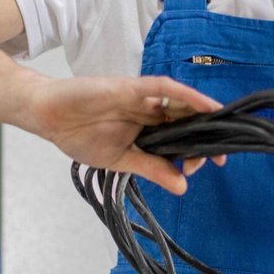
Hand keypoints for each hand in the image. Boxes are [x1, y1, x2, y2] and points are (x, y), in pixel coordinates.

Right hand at [21, 74, 226, 194]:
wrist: (49, 117)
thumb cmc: (80, 136)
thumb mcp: (120, 160)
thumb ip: (152, 168)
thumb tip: (182, 186)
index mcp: (147, 131)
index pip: (181, 139)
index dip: (199, 150)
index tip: (214, 164)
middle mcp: (149, 113)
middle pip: (187, 120)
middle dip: (208, 135)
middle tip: (223, 153)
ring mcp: (141, 99)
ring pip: (181, 102)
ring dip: (204, 112)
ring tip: (224, 123)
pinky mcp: (131, 87)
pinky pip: (163, 88)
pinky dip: (185, 95)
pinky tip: (203, 103)